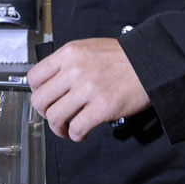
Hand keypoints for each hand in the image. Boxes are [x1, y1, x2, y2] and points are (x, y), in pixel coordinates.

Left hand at [27, 37, 150, 140]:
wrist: (150, 63)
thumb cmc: (122, 57)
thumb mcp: (88, 48)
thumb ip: (69, 62)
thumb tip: (53, 81)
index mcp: (68, 54)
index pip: (34, 77)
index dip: (36, 93)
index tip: (44, 100)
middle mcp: (74, 70)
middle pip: (40, 100)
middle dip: (44, 113)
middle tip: (54, 117)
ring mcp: (87, 89)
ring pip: (55, 117)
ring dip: (58, 128)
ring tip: (67, 129)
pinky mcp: (102, 107)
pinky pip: (76, 128)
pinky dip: (76, 135)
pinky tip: (82, 132)